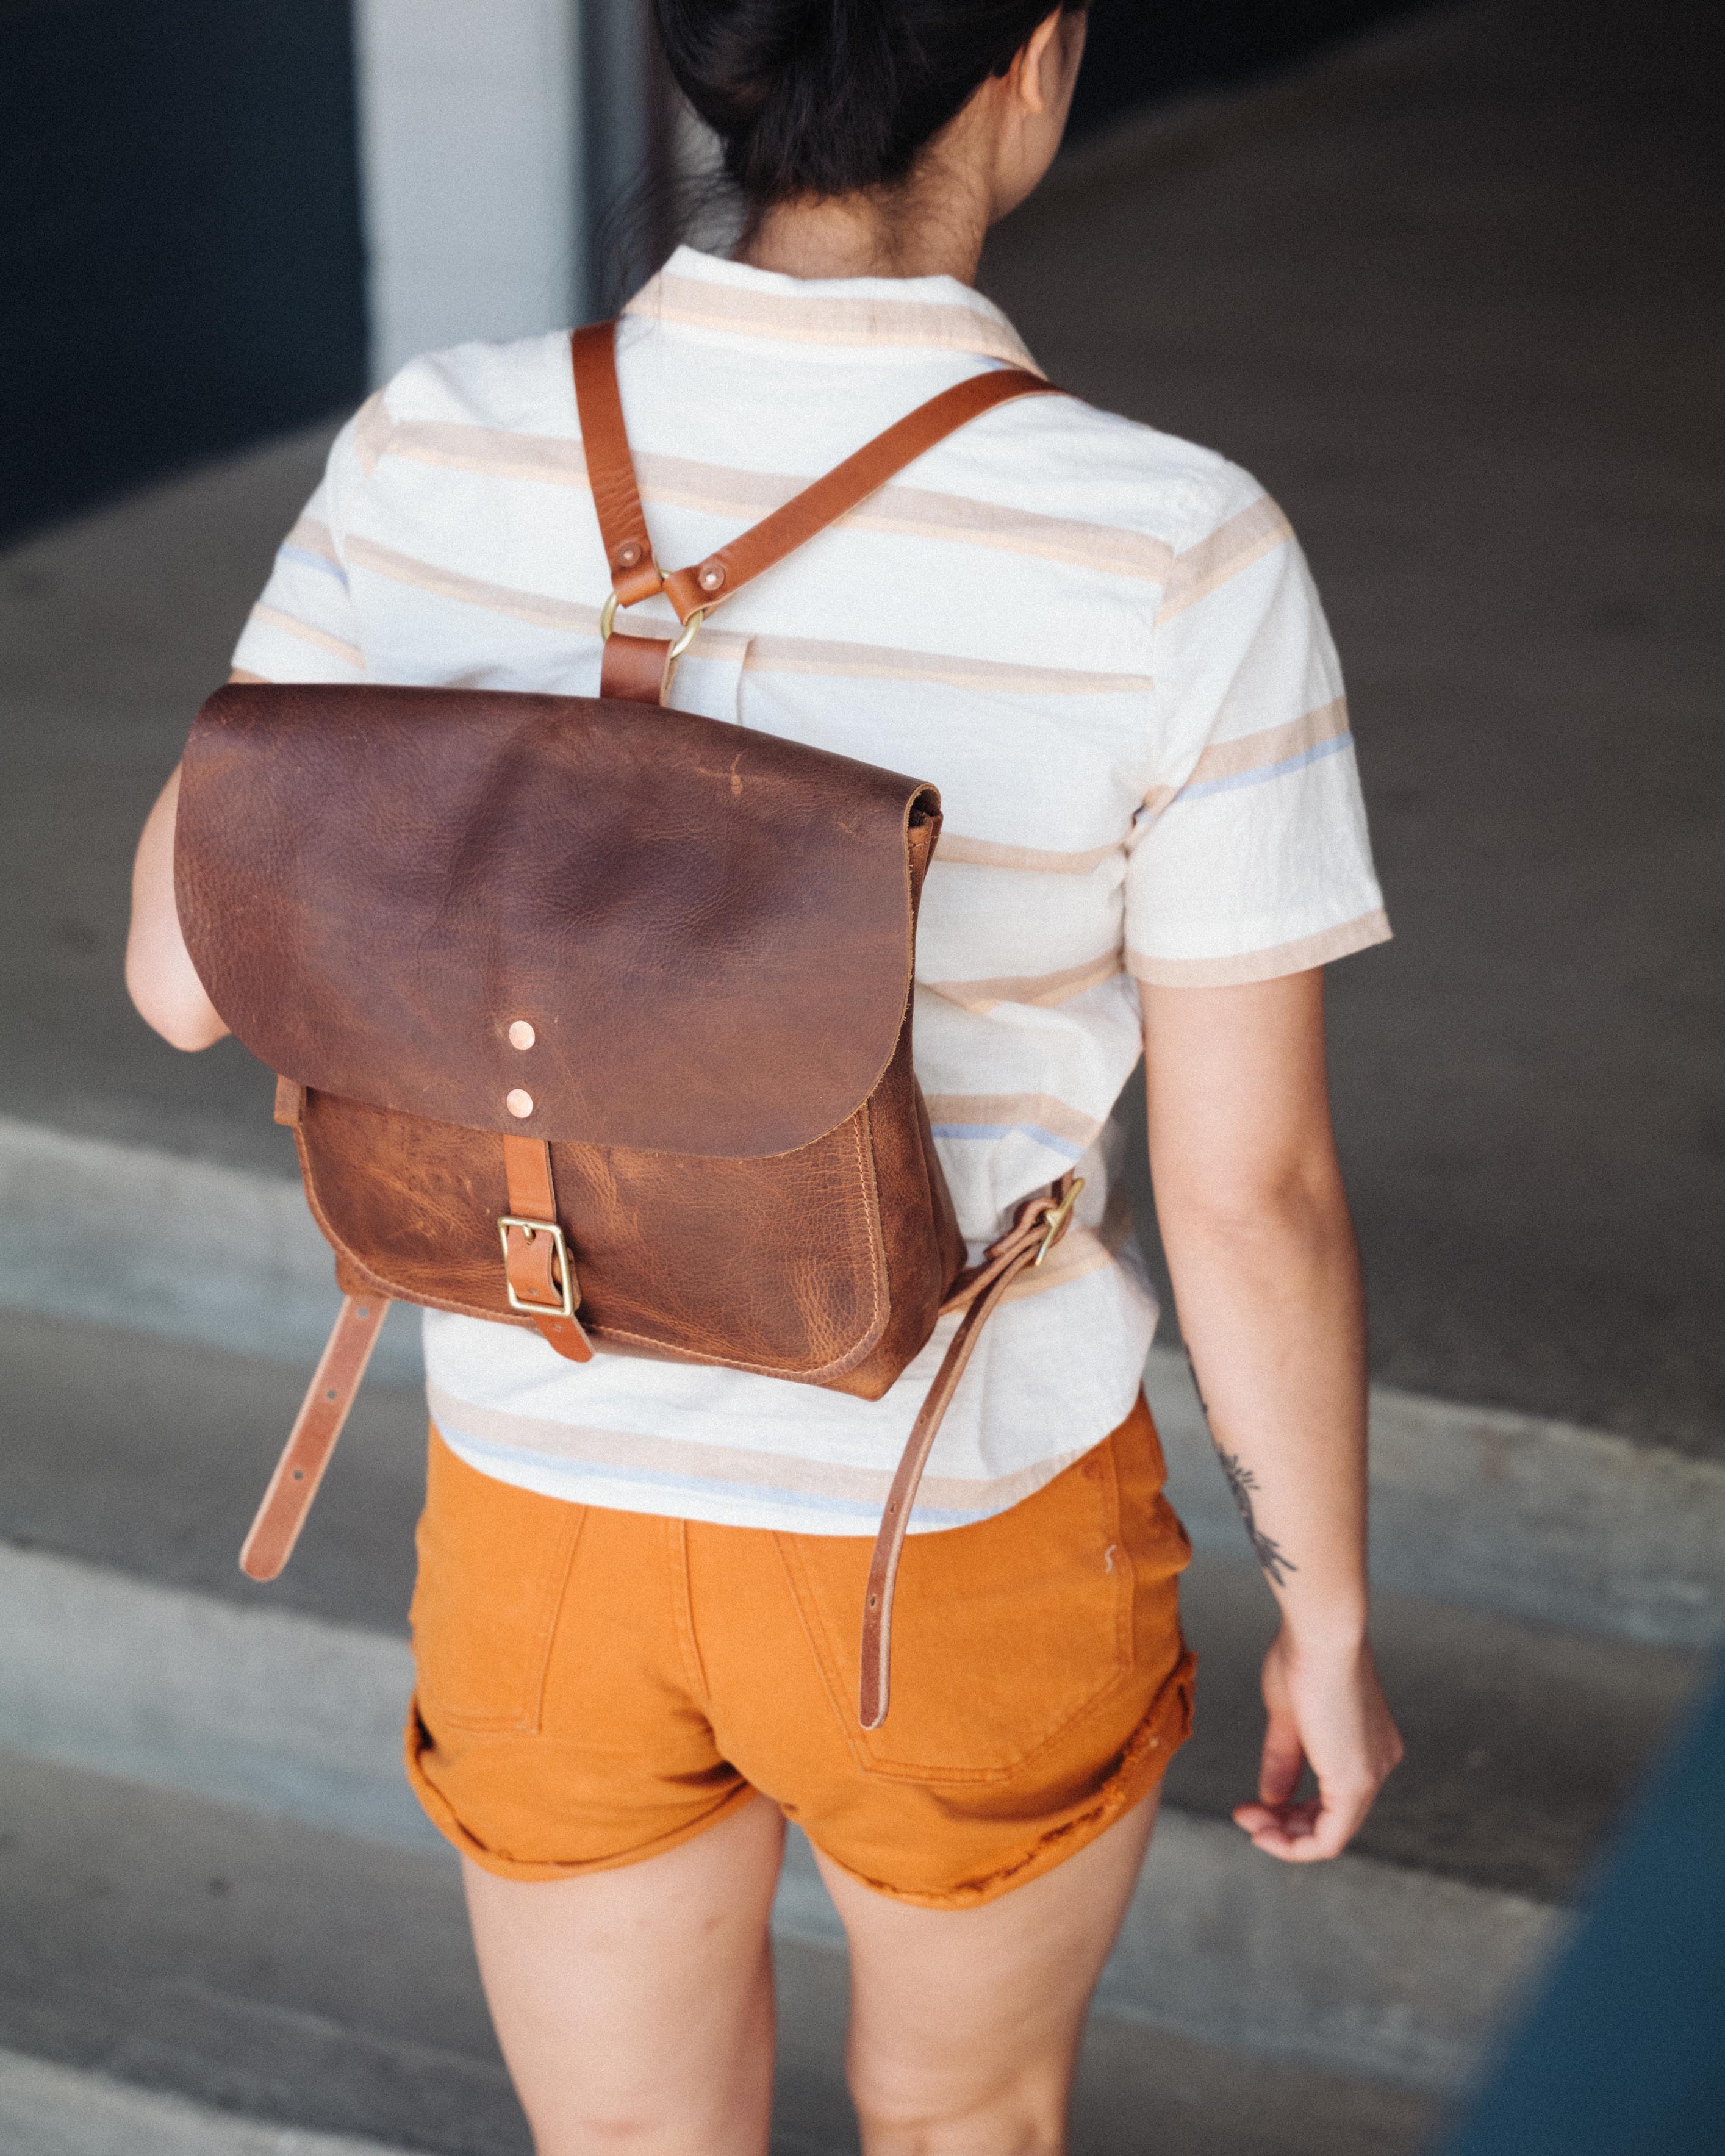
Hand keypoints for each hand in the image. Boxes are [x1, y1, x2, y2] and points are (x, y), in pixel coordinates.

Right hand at [1232, 1625, 1402, 1861]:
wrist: (1323, 1633)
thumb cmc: (1304, 1656)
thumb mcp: (1288, 1717)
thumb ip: (1284, 1760)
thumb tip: (1272, 1798)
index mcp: (1367, 1743)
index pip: (1333, 1795)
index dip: (1292, 1808)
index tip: (1254, 1802)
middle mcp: (1378, 1763)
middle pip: (1333, 1818)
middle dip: (1284, 1826)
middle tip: (1244, 1815)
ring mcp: (1370, 1774)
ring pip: (1331, 1832)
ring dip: (1284, 1836)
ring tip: (1248, 1823)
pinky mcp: (1355, 1783)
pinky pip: (1329, 1837)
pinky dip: (1295, 1845)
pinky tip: (1264, 1833)